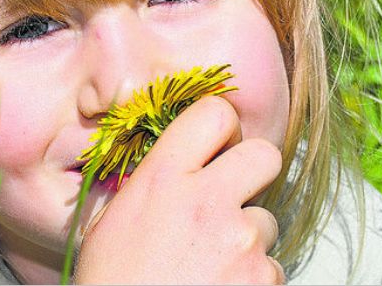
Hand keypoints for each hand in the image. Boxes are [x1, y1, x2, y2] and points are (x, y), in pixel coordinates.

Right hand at [74, 96, 284, 284]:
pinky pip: (271, 267)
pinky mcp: (262, 278)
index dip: (222, 128)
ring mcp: (240, 241)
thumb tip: (172, 168)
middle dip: (255, 172)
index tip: (217, 148)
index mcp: (162, 178)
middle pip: (266, 154)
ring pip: (268, 220)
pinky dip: (252, 281)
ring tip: (209, 267)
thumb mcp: (110, 224)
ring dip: (248, 241)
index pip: (214, 112)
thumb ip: (150, 187)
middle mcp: (206, 200)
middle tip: (234, 196)